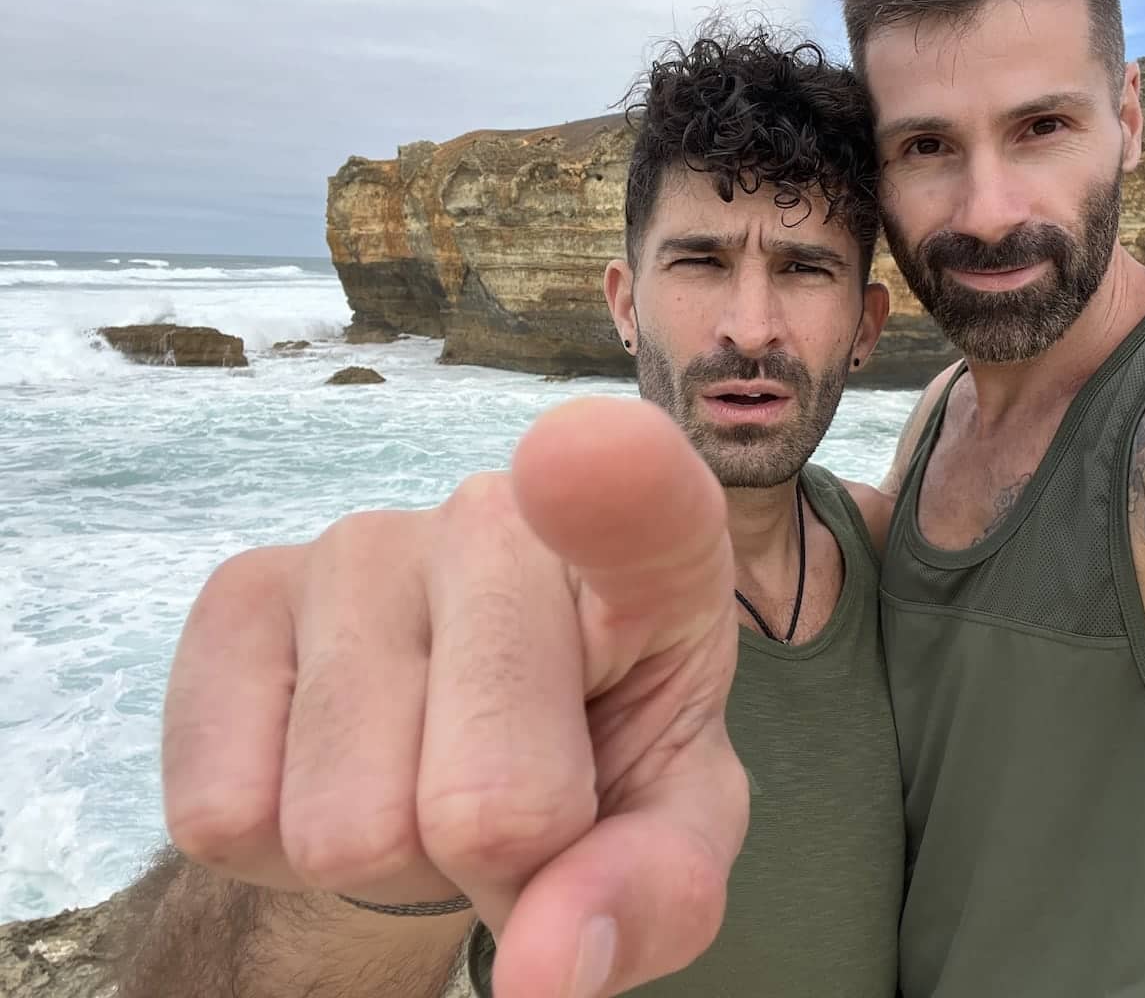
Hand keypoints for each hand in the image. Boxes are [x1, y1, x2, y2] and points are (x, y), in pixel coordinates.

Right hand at [162, 396, 746, 996]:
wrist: (450, 754)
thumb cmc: (590, 771)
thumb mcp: (665, 839)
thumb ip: (650, 895)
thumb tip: (545, 967)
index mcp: (651, 561)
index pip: (646, 508)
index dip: (617, 486)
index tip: (588, 456)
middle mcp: (500, 520)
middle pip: (493, 800)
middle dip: (499, 864)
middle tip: (512, 812)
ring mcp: (359, 543)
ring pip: (348, 827)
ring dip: (390, 857)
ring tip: (426, 780)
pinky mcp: (238, 592)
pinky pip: (221, 809)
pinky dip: (277, 846)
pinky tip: (335, 765)